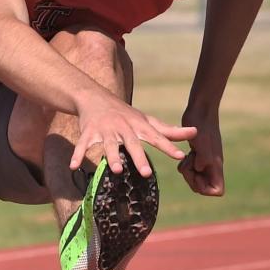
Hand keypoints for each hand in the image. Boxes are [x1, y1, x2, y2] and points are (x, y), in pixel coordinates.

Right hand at [70, 92, 196, 177]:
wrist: (94, 97)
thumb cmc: (126, 114)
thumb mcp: (147, 121)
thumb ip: (169, 130)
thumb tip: (195, 133)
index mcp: (139, 126)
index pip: (156, 137)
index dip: (168, 146)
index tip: (180, 156)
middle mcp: (123, 128)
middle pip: (132, 143)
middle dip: (138, 157)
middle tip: (145, 173)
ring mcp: (105, 130)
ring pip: (109, 145)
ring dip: (112, 157)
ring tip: (117, 171)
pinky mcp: (88, 132)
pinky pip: (82, 144)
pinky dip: (78, 154)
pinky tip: (74, 167)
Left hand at [178, 111, 224, 195]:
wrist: (201, 109)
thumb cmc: (201, 125)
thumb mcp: (201, 142)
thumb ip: (203, 157)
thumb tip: (200, 168)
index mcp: (216, 165)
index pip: (217, 190)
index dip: (204, 188)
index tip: (196, 175)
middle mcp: (212, 165)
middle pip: (204, 187)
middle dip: (192, 180)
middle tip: (187, 165)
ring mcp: (205, 159)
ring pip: (197, 177)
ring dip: (188, 172)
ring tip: (186, 158)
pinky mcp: (198, 153)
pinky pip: (192, 168)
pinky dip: (186, 165)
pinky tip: (185, 154)